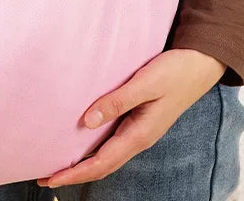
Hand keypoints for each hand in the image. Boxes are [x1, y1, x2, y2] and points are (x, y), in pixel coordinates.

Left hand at [36, 49, 225, 188]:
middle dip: (73, 173)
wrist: (200, 65)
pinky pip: (113, 140)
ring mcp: (140, 130)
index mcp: (139, 134)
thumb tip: (87, 121)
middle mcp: (138, 137)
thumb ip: (117, 102)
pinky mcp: (140, 119)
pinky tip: (83, 140)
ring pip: (107, 154)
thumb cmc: (174, 72)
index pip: (101, 163)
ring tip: (58, 163)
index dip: (74, 173)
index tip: (50, 179)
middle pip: (102, 164)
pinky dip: (94, 147)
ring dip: (83, 162)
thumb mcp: (145, 84)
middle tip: (43, 177)